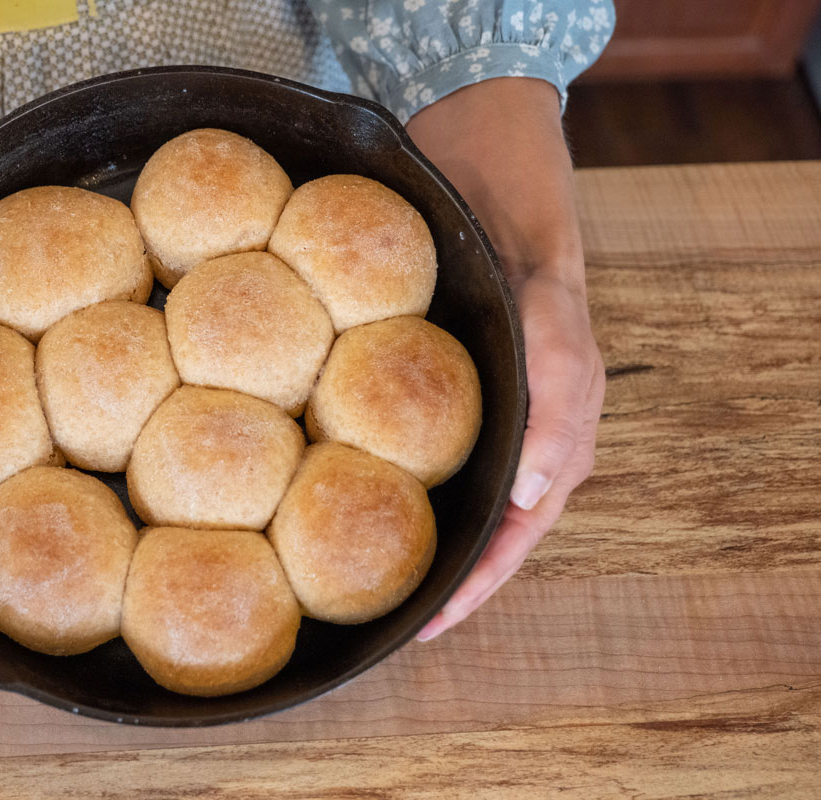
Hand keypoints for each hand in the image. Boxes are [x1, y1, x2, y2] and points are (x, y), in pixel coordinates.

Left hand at [417, 271, 603, 639]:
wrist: (518, 251)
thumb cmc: (546, 305)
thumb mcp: (561, 355)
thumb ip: (556, 422)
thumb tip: (530, 499)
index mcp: (559, 462)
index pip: (515, 543)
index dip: (478, 587)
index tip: (434, 624)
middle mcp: (530, 464)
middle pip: (491, 544)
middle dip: (454, 588)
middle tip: (403, 625)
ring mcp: (500, 447)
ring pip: (469, 517)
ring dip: (437, 556)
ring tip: (390, 590)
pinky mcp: (468, 425)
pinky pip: (448, 479)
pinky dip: (422, 507)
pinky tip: (382, 517)